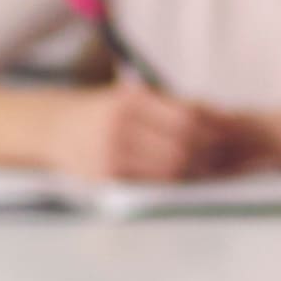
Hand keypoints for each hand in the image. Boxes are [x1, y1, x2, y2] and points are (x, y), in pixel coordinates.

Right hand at [45, 84, 276, 184]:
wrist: (55, 129)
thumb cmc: (103, 112)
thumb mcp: (131, 97)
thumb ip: (168, 105)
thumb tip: (215, 113)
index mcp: (131, 100)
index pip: (186, 118)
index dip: (210, 130)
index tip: (225, 135)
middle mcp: (121, 124)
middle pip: (181, 145)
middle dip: (206, 154)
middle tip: (222, 158)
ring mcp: (112, 152)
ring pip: (169, 168)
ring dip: (192, 172)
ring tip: (204, 169)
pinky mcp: (106, 176)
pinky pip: (150, 183)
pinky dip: (171, 182)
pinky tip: (180, 179)